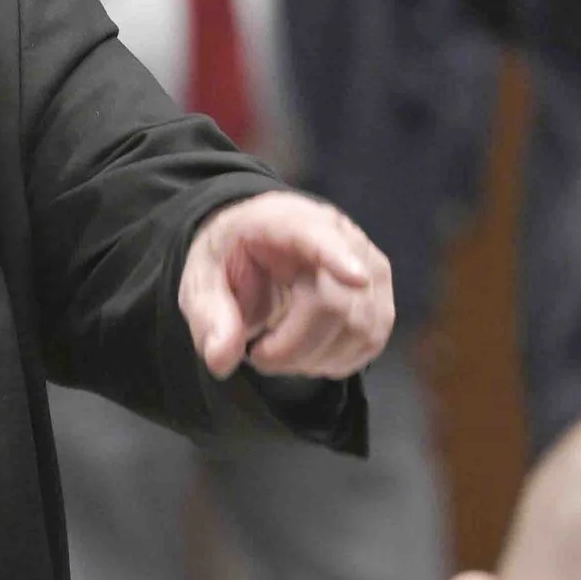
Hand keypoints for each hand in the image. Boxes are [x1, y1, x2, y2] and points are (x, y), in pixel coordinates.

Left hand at [177, 192, 394, 378]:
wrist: (255, 244)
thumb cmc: (230, 257)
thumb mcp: (200, 280)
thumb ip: (208, 316)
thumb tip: (221, 359)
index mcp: (284, 219)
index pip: (318, 233)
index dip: (338, 256)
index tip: (356, 278)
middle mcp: (337, 234)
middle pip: (335, 300)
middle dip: (294, 346)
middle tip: (258, 356)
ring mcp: (367, 264)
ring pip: (359, 326)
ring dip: (314, 358)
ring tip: (278, 352)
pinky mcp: (379, 294)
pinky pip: (371, 340)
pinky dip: (336, 360)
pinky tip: (306, 355)